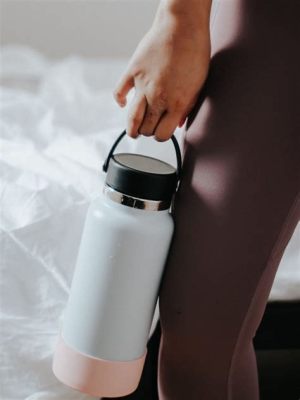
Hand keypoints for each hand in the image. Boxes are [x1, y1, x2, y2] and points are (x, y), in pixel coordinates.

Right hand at [113, 4, 210, 141]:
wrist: (182, 25)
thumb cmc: (195, 52)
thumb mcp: (198, 84)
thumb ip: (187, 107)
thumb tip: (178, 124)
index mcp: (177, 103)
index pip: (162, 134)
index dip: (162, 136)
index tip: (162, 131)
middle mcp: (158, 98)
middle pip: (146, 129)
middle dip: (149, 132)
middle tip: (151, 126)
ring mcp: (143, 85)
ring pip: (131, 119)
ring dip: (132, 128)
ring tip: (134, 130)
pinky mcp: (132, 72)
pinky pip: (118, 93)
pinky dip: (119, 101)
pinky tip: (123, 104)